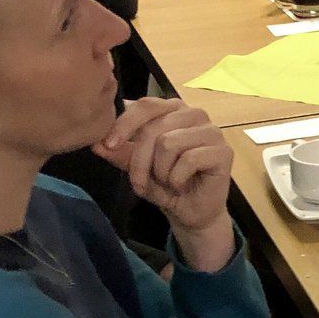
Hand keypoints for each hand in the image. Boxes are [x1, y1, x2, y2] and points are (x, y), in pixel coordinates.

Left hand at [92, 99, 235, 269]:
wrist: (191, 212)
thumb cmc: (166, 184)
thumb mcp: (135, 167)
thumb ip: (118, 152)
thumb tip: (95, 142)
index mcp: (172, 110)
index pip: (145, 105)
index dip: (123, 124)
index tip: (106, 145)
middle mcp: (193, 114)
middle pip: (154, 127)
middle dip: (139, 160)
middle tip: (138, 183)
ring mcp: (211, 131)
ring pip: (169, 142)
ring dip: (160, 171)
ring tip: (165, 182)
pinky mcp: (223, 151)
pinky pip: (189, 159)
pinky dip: (177, 178)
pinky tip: (181, 185)